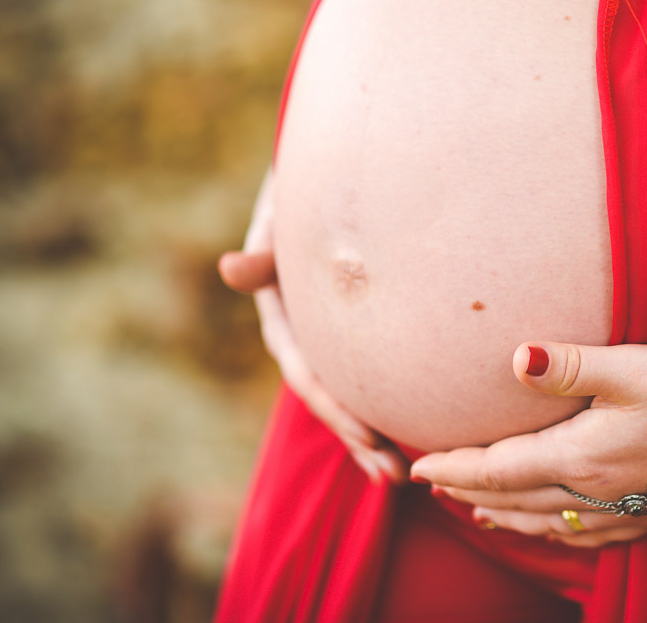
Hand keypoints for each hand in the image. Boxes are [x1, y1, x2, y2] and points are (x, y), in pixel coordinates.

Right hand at [218, 169, 408, 484]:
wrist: (331, 171)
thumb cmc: (306, 188)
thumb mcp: (282, 213)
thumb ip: (265, 248)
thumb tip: (231, 270)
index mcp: (282, 313)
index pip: (305, 369)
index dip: (335, 406)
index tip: (370, 435)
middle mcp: (304, 332)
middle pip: (330, 395)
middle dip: (359, 437)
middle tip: (396, 476)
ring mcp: (329, 336)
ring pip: (350, 393)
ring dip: (371, 434)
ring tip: (402, 475)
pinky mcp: (354, 331)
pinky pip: (369, 373)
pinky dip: (387, 403)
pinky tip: (415, 433)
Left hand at [409, 341, 646, 546]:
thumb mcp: (631, 367)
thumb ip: (570, 365)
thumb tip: (515, 358)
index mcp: (579, 457)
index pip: (497, 468)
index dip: (455, 467)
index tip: (417, 465)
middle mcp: (594, 493)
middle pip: (513, 499)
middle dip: (468, 492)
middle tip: (433, 485)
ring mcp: (624, 509)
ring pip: (544, 522)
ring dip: (503, 515)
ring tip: (476, 511)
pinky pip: (583, 534)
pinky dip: (550, 531)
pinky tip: (552, 527)